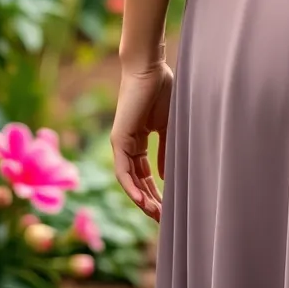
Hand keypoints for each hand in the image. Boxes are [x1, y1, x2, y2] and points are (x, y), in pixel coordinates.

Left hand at [110, 60, 173, 221]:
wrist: (150, 68)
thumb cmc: (162, 90)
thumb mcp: (168, 126)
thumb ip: (166, 150)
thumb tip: (166, 175)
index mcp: (140, 141)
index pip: (146, 174)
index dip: (156, 191)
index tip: (169, 206)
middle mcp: (128, 145)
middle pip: (137, 181)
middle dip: (151, 201)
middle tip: (164, 218)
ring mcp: (121, 144)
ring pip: (129, 181)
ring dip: (142, 200)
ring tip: (156, 215)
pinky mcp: (119, 140)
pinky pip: (123, 171)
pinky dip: (132, 187)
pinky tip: (143, 201)